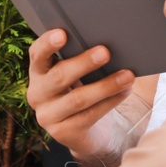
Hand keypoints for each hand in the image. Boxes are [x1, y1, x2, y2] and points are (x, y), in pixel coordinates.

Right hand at [26, 29, 136, 162]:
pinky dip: (110, 102)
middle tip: (105, 52)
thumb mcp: (84, 73)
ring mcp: (47, 115)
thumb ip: (92, 54)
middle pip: (58, 76)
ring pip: (77, 99)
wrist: (89, 133)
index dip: (47, 43)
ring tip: (127, 76)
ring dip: (105, 86)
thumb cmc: (88, 90)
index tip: (63, 33)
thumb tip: (125, 36)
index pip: (37, 54)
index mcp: (39, 72)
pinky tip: (125, 91)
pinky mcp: (62, 133)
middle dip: (83, 63)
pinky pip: (89, 115)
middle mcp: (37, 93)